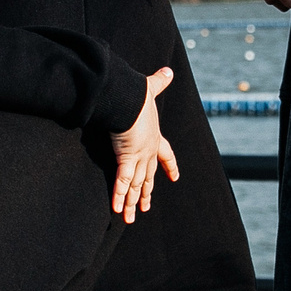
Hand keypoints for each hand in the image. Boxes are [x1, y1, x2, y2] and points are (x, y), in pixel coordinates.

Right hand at [108, 67, 181, 222]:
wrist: (130, 98)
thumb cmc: (137, 94)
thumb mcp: (150, 88)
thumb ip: (159, 81)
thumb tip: (168, 71)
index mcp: (154, 137)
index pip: (166, 155)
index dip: (169, 166)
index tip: (174, 177)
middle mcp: (148, 150)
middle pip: (149, 177)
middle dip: (147, 193)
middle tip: (146, 208)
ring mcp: (138, 156)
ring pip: (136, 184)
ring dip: (132, 202)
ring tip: (129, 218)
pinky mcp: (126, 157)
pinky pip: (122, 181)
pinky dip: (120, 196)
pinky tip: (117, 210)